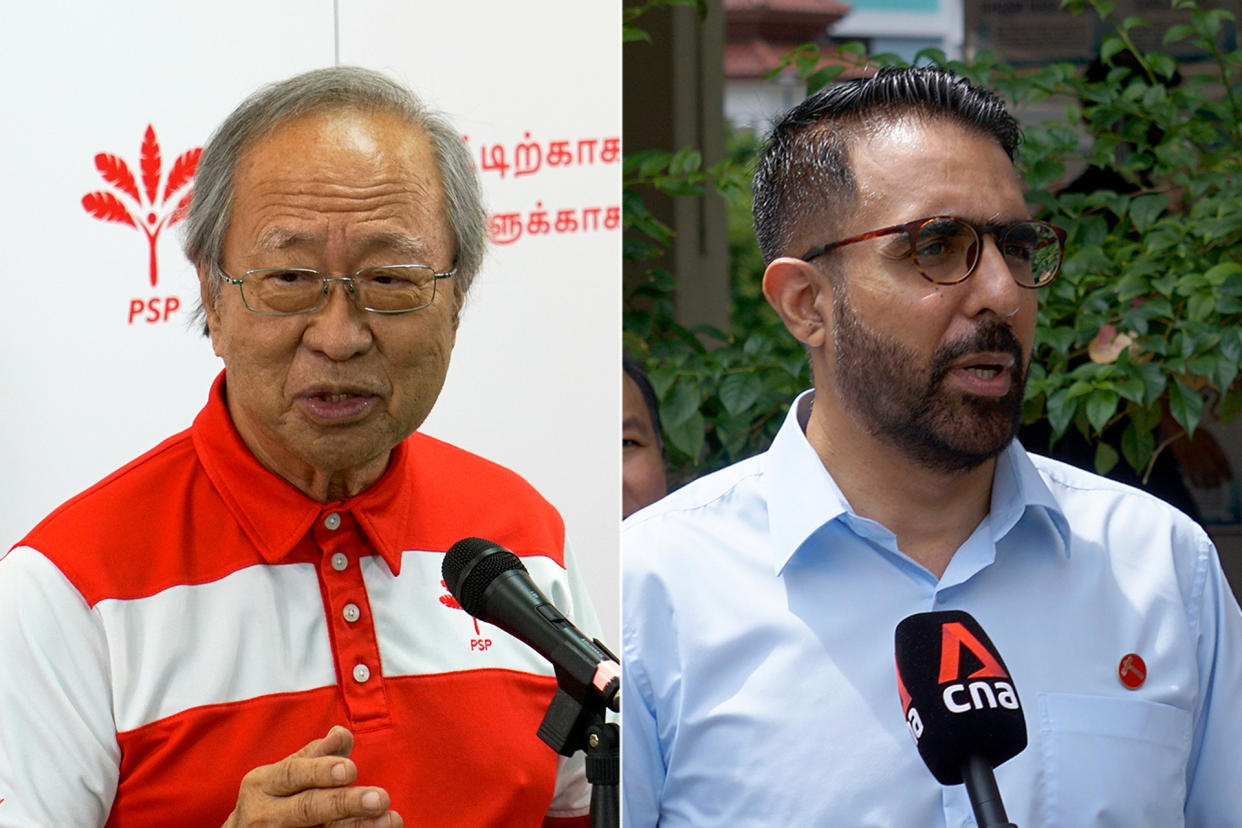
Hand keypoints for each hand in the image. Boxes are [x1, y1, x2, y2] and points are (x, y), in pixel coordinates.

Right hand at [223, 726, 401, 827]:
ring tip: (391, 820)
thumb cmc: (275, 799)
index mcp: (263, 784)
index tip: (351, 769)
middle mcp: (263, 814)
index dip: (321, 771)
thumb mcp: (288, 774)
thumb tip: (342, 733)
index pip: (293, 773)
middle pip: (307, 808)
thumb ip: (316, 756)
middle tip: (381, 799)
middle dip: (344, 803)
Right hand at [1169, 427, 1233, 489]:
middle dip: (1216, 480)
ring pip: (1202, 473)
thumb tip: (1221, 463)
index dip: (1227, 471)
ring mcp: (1193, 455)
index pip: (1223, 461)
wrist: (1177, 427)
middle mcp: (1204, 451)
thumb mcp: (1208, 437)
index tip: (1229, 479)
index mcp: (1212, 445)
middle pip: (1213, 469)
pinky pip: (1189, 472)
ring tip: (1208, 488)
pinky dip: (1193, 480)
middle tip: (1217, 486)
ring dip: (1206, 482)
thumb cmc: (1194, 433)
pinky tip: (1196, 485)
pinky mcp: (1182, 458)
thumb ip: (1215, 449)